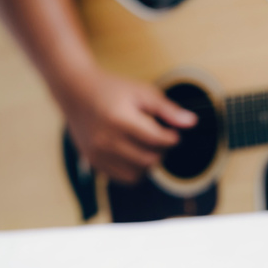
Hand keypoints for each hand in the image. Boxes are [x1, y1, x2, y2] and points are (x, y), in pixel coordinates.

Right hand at [59, 69, 197, 183]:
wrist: (75, 91)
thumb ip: (167, 109)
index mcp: (119, 119)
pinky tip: (133, 153)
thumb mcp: (142, 92)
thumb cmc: (112, 90)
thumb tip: (192, 122)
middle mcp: (106, 139)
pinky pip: (123, 177)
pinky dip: (134, 170)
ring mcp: (98, 153)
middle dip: (161, 152)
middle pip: (149, 160)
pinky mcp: (94, 162)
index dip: (171, 139)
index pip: (156, 140)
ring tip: (146, 146)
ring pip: (137, 173)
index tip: (173, 134)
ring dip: (148, 164)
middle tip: (159, 139)